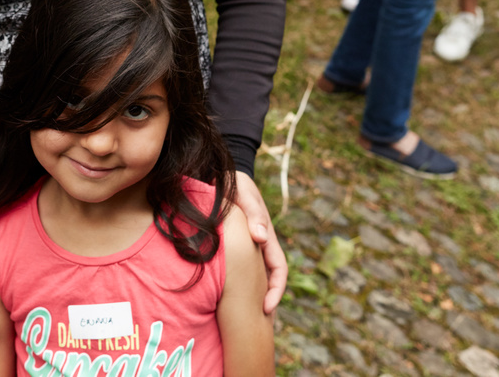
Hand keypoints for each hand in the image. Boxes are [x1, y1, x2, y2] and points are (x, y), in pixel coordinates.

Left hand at [233, 171, 286, 313]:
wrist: (223, 175)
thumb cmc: (235, 184)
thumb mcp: (245, 195)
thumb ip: (254, 214)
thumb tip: (260, 237)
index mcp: (267, 237)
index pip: (278, 270)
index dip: (275, 291)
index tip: (266, 308)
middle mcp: (260, 244)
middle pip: (268, 279)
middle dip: (264, 301)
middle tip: (254, 323)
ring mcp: (248, 246)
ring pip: (253, 276)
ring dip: (250, 294)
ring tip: (238, 316)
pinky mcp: (234, 245)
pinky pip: (238, 268)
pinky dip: (234, 282)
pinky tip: (220, 295)